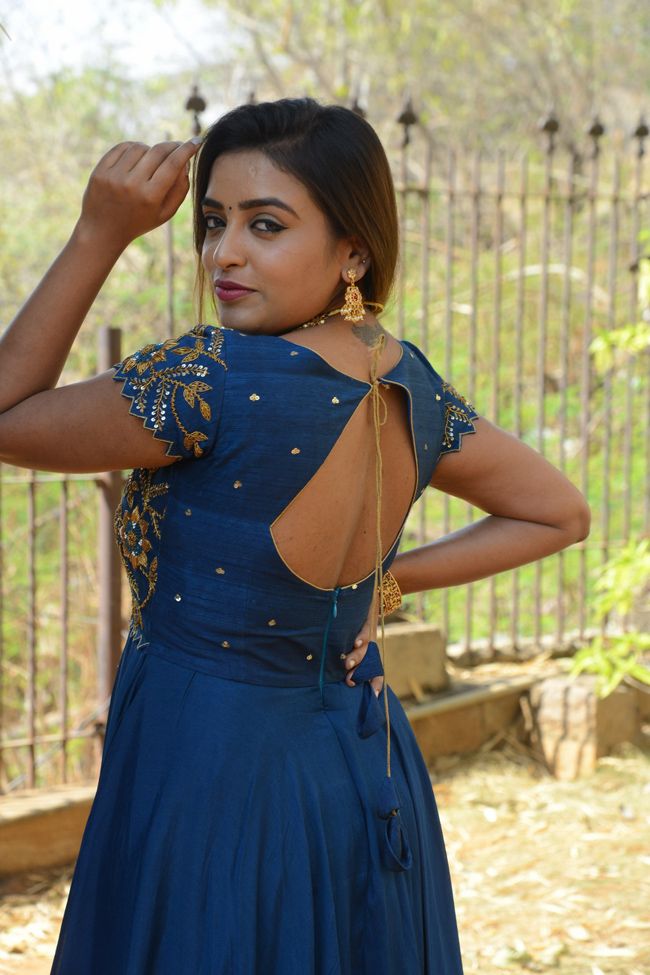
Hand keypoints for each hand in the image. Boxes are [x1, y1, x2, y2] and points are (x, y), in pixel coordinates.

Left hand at [76, 139, 201, 249]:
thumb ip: (180, 190)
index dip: (187, 150)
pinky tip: (137, 158)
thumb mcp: (165, 213)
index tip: (196, 141)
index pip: (173, 164)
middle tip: (177, 147)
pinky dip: (133, 148)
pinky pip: (122, 147)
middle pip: (158, 151)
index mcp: (151, 197)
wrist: (104, 230)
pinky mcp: (101, 171)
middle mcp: (132, 185)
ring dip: (150, 150)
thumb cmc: (140, 221)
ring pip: (140, 147)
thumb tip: (185, 162)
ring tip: (151, 161)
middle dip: (172, 146)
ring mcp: (114, 177)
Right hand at [344, 606, 383, 697]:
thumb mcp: (351, 642)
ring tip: (347, 664)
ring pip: (366, 648)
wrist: (366, 596)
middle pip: (369, 662)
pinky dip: (361, 636)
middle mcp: (371, 645)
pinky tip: (356, 642)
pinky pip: (364, 629)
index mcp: (369, 652)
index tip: (374, 695)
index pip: (376, 670)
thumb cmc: (354, 624)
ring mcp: (369, 632)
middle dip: (360, 673)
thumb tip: (335, 672)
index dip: (376, 682)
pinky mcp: (366, 619)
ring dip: (357, 657)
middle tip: (349, 680)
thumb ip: (346, 656)